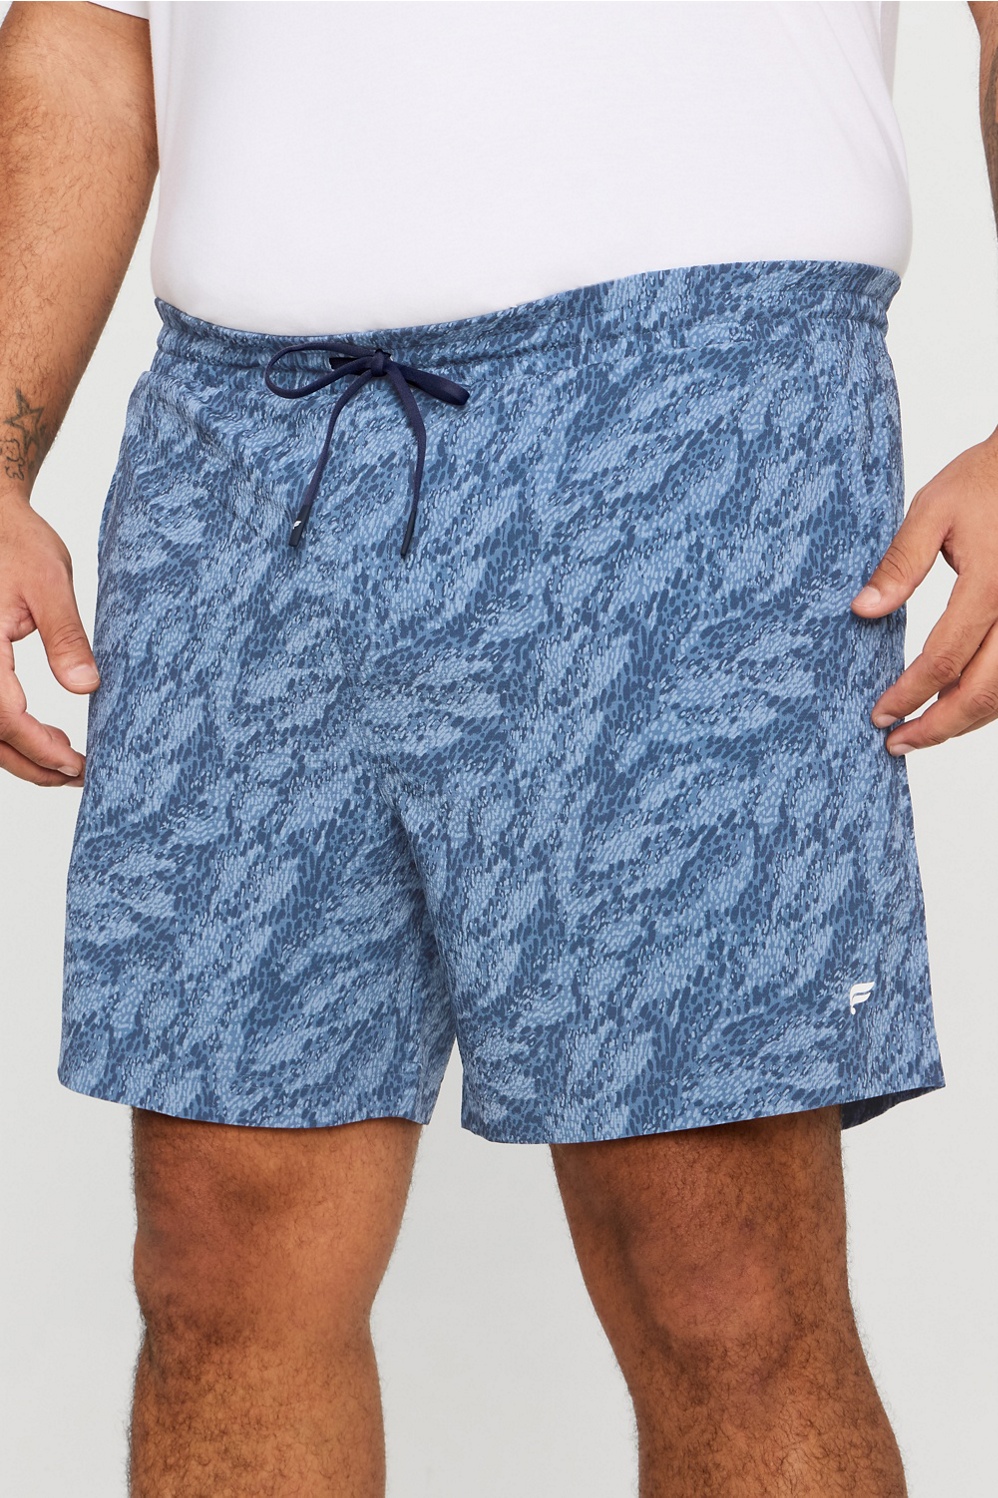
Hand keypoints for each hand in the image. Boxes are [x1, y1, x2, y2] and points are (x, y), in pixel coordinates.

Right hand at [0, 491, 98, 785]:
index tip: (77, 765)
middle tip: (78, 776)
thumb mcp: (50, 584)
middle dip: (31, 764)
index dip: (40, 748)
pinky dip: (10, 732)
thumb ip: (66, 637)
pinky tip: (44, 737)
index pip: (4, 716)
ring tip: (66, 764)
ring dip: (20, 754)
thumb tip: (87, 687)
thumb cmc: (16, 542)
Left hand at [851, 429, 997, 753]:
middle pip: (983, 692)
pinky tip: (958, 706)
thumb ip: (900, 563)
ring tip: (923, 734)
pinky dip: (989, 701)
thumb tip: (863, 611)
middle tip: (897, 743)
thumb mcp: (933, 510)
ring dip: (965, 722)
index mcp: (991, 585)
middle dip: (938, 727)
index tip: (880, 714)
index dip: (910, 694)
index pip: (945, 658)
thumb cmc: (987, 481)